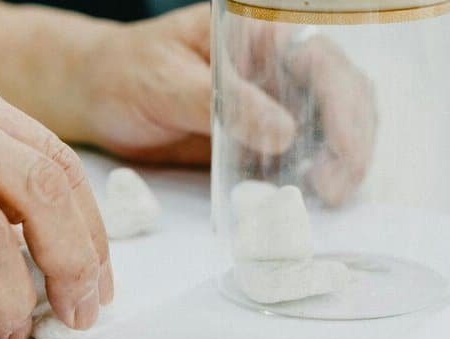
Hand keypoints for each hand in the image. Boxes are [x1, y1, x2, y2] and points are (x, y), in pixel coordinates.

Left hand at [77, 3, 374, 206]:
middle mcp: (277, 60)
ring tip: (329, 198)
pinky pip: (305, 150)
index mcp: (259, 30)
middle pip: (343, 92)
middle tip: (336, 190)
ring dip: (342, 160)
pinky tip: (316, 196)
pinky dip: (317, 172)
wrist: (97, 95)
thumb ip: (222, 104)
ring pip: (333, 123)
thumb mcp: (165, 83)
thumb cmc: (123, 73)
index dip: (343, 107)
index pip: (321, 60)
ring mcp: (275, 97)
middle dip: (352, 141)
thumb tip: (284, 134)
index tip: (343, 153)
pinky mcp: (263, 133)